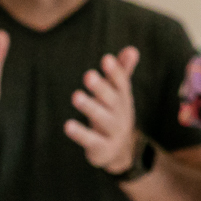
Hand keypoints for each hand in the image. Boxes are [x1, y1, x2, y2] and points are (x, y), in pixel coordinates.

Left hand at [64, 46, 140, 173]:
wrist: (121, 151)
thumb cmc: (115, 114)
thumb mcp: (119, 94)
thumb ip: (122, 72)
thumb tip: (132, 49)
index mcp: (122, 98)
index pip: (121, 83)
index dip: (115, 72)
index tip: (106, 59)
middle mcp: (120, 114)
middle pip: (112, 100)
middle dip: (101, 88)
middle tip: (88, 75)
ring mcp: (112, 132)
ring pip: (102, 119)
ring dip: (90, 108)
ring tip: (76, 96)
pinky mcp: (102, 148)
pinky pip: (91, 140)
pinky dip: (80, 133)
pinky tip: (68, 125)